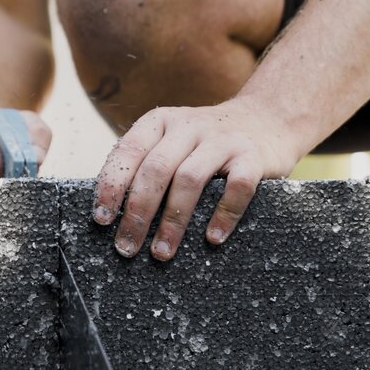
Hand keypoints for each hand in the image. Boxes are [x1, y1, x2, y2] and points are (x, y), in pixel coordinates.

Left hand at [93, 99, 302, 259]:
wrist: (267, 117)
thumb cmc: (206, 142)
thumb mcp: (172, 139)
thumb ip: (147, 162)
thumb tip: (112, 212)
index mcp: (161, 121)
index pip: (128, 151)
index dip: (112, 185)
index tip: (102, 218)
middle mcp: (189, 125)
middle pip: (156, 169)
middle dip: (137, 212)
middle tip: (127, 247)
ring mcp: (222, 139)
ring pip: (190, 179)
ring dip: (172, 221)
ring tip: (161, 252)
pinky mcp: (252, 156)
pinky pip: (237, 187)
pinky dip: (223, 214)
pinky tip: (212, 239)